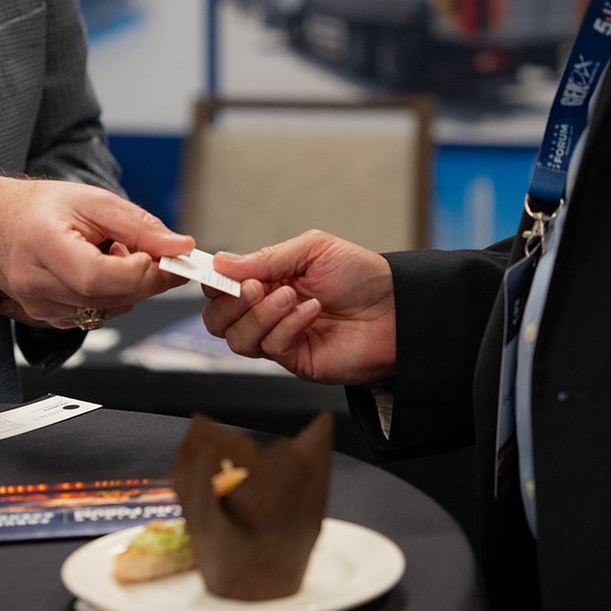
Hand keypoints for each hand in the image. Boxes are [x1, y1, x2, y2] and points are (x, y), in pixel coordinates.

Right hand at [0, 175, 192, 328]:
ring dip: (125, 288)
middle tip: (154, 253)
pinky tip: (97, 270)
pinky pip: (93, 317)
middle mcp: (35, 284)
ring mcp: (38, 307)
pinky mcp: (44, 319)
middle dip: (143, 280)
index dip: (137, 272)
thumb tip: (180, 247)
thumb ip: (138, 226)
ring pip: (105, 312)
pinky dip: (108, 297)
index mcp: (43, 245)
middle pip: (107, 299)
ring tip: (112, 253)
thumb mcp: (91, 200)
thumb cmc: (37, 208)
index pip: (97, 277)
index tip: (161, 256)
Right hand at [201, 230, 394, 385]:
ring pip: (237, 338)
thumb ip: (266, 257)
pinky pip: (271, 348)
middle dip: (230, 303)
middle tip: (255, 288)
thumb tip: (220, 261)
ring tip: (291, 297)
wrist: (398, 308)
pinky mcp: (295, 360)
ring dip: (261, 315)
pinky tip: (311, 312)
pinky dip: (287, 327)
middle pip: (216, 319)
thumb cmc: (361, 275)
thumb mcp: (312, 250)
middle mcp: (266, 311)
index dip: (213, 281)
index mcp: (266, 280)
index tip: (216, 273)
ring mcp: (279, 337)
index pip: (220, 286)